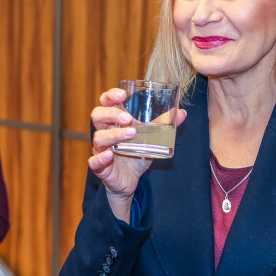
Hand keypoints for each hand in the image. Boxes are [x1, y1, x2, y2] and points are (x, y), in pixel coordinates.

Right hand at [89, 87, 186, 219]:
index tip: (123, 94)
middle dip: (111, 113)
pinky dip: (101, 157)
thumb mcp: (151, 138)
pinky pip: (94, 161)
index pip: (106, 102)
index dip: (111, 96)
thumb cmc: (136, 154)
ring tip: (131, 134)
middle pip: (98, 115)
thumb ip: (163, 124)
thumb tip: (181, 112)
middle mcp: (105, 132)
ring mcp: (100, 149)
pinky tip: (110, 154)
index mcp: (114, 121)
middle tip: (128, 117)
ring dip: (114, 134)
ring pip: (99, 137)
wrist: (131, 181)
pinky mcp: (100, 167)